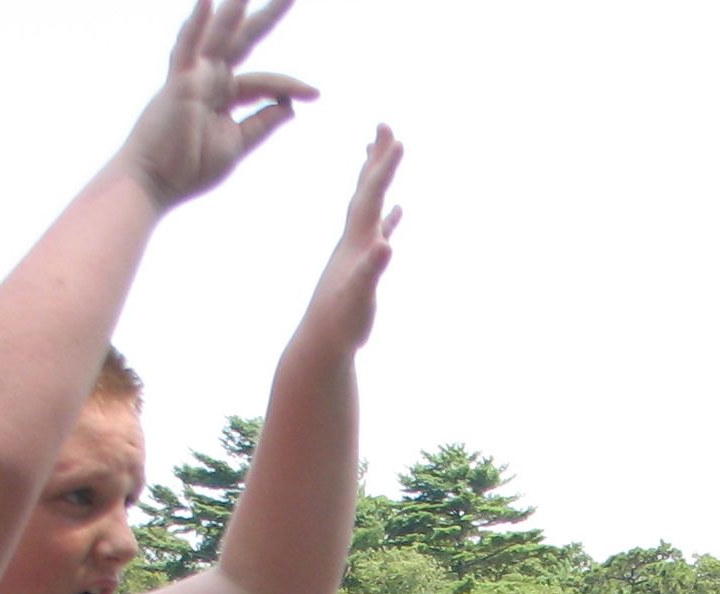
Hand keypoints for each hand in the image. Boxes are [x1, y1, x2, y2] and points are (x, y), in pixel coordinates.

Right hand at [118, 0, 315, 209]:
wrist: (155, 183)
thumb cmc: (189, 168)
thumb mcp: (237, 144)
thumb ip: (262, 123)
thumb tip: (290, 107)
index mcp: (225, 94)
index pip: (265, 82)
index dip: (291, 86)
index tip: (316, 93)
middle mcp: (210, 78)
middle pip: (244, 42)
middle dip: (267, 18)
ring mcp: (194, 76)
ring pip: (220, 36)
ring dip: (235, 11)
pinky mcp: (179, 82)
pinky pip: (187, 48)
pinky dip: (196, 25)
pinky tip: (206, 1)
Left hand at [302, 125, 403, 352]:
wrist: (321, 342)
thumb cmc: (341, 322)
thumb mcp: (358, 295)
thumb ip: (371, 270)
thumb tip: (385, 246)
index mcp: (356, 240)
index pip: (371, 195)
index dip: (384, 168)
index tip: (397, 137)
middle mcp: (354, 238)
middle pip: (366, 189)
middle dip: (377, 157)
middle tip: (384, 125)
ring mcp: (357, 250)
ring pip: (369, 206)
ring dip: (377, 180)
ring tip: (382, 155)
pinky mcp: (362, 266)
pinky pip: (379, 232)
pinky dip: (389, 218)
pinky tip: (396, 213)